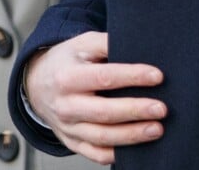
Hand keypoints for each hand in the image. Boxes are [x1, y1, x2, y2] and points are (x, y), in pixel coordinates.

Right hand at [25, 31, 166, 165]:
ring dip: (132, 135)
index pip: (104, 78)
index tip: (157, 76)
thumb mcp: (82, 43)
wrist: (37, 82)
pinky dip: (115, 154)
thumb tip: (136, 46)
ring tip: (157, 129)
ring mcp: (68, 127)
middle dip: (135, 111)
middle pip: (104, 112)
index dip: (132, 77)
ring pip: (102, 137)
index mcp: (68, 77)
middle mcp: (66, 105)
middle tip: (161, 108)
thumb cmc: (66, 61)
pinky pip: (95, 154)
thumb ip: (106, 43)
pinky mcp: (71, 142)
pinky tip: (136, 148)